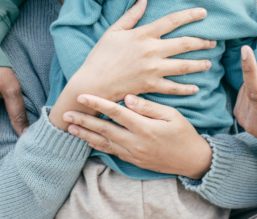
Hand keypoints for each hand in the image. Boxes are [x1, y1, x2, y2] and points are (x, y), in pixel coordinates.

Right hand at [50, 0, 215, 129]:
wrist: (93, 83)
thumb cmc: (101, 56)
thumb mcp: (114, 31)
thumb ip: (131, 15)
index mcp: (143, 35)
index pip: (172, 21)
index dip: (190, 15)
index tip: (204, 12)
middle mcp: (151, 51)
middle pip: (184, 44)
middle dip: (201, 42)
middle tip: (213, 41)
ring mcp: (153, 70)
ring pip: (183, 66)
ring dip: (199, 64)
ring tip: (209, 63)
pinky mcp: (151, 86)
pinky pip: (174, 88)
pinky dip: (186, 89)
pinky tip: (196, 88)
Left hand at [63, 94, 212, 179]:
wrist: (190, 160)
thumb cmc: (183, 133)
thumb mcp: (172, 115)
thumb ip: (149, 107)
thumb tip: (128, 97)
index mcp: (144, 127)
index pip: (116, 112)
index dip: (98, 103)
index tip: (83, 95)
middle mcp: (135, 141)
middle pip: (104, 129)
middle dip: (84, 121)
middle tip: (66, 114)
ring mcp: (132, 153)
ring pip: (103, 143)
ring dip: (85, 135)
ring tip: (70, 128)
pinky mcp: (132, 159)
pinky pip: (110, 152)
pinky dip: (97, 145)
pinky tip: (87, 140)